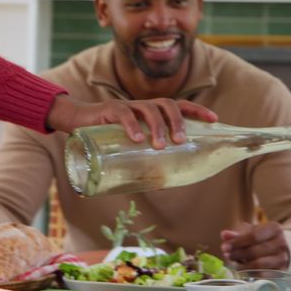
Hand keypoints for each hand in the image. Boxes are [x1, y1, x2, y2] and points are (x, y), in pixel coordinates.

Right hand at [45, 94, 217, 148]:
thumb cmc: (106, 136)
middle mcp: (143, 106)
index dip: (197, 111)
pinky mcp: (109, 111)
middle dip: (178, 122)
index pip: (179, 106)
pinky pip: (124, 114)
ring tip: (160, 145)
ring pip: (149, 109)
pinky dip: (132, 126)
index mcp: (150, 112)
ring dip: (158, 126)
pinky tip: (137, 139)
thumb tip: (163, 185)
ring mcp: (127, 106)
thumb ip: (144, 159)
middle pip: (168, 105)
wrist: (76, 121)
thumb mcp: (128, 146)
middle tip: (182, 142)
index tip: (214, 120)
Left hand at [220, 221, 290, 269]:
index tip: (224, 247)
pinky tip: (242, 270)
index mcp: (274, 229)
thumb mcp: (250, 232)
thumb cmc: (261, 238)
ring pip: (258, 264)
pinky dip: (250, 273)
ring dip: (242, 265)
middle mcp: (281, 243)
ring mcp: (282, 258)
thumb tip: (224, 235)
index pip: (253, 236)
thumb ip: (237, 234)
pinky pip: (262, 275)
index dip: (237, 242)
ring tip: (233, 263)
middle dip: (238, 254)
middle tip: (227, 256)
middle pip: (255, 251)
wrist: (280, 249)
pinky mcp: (281, 272)